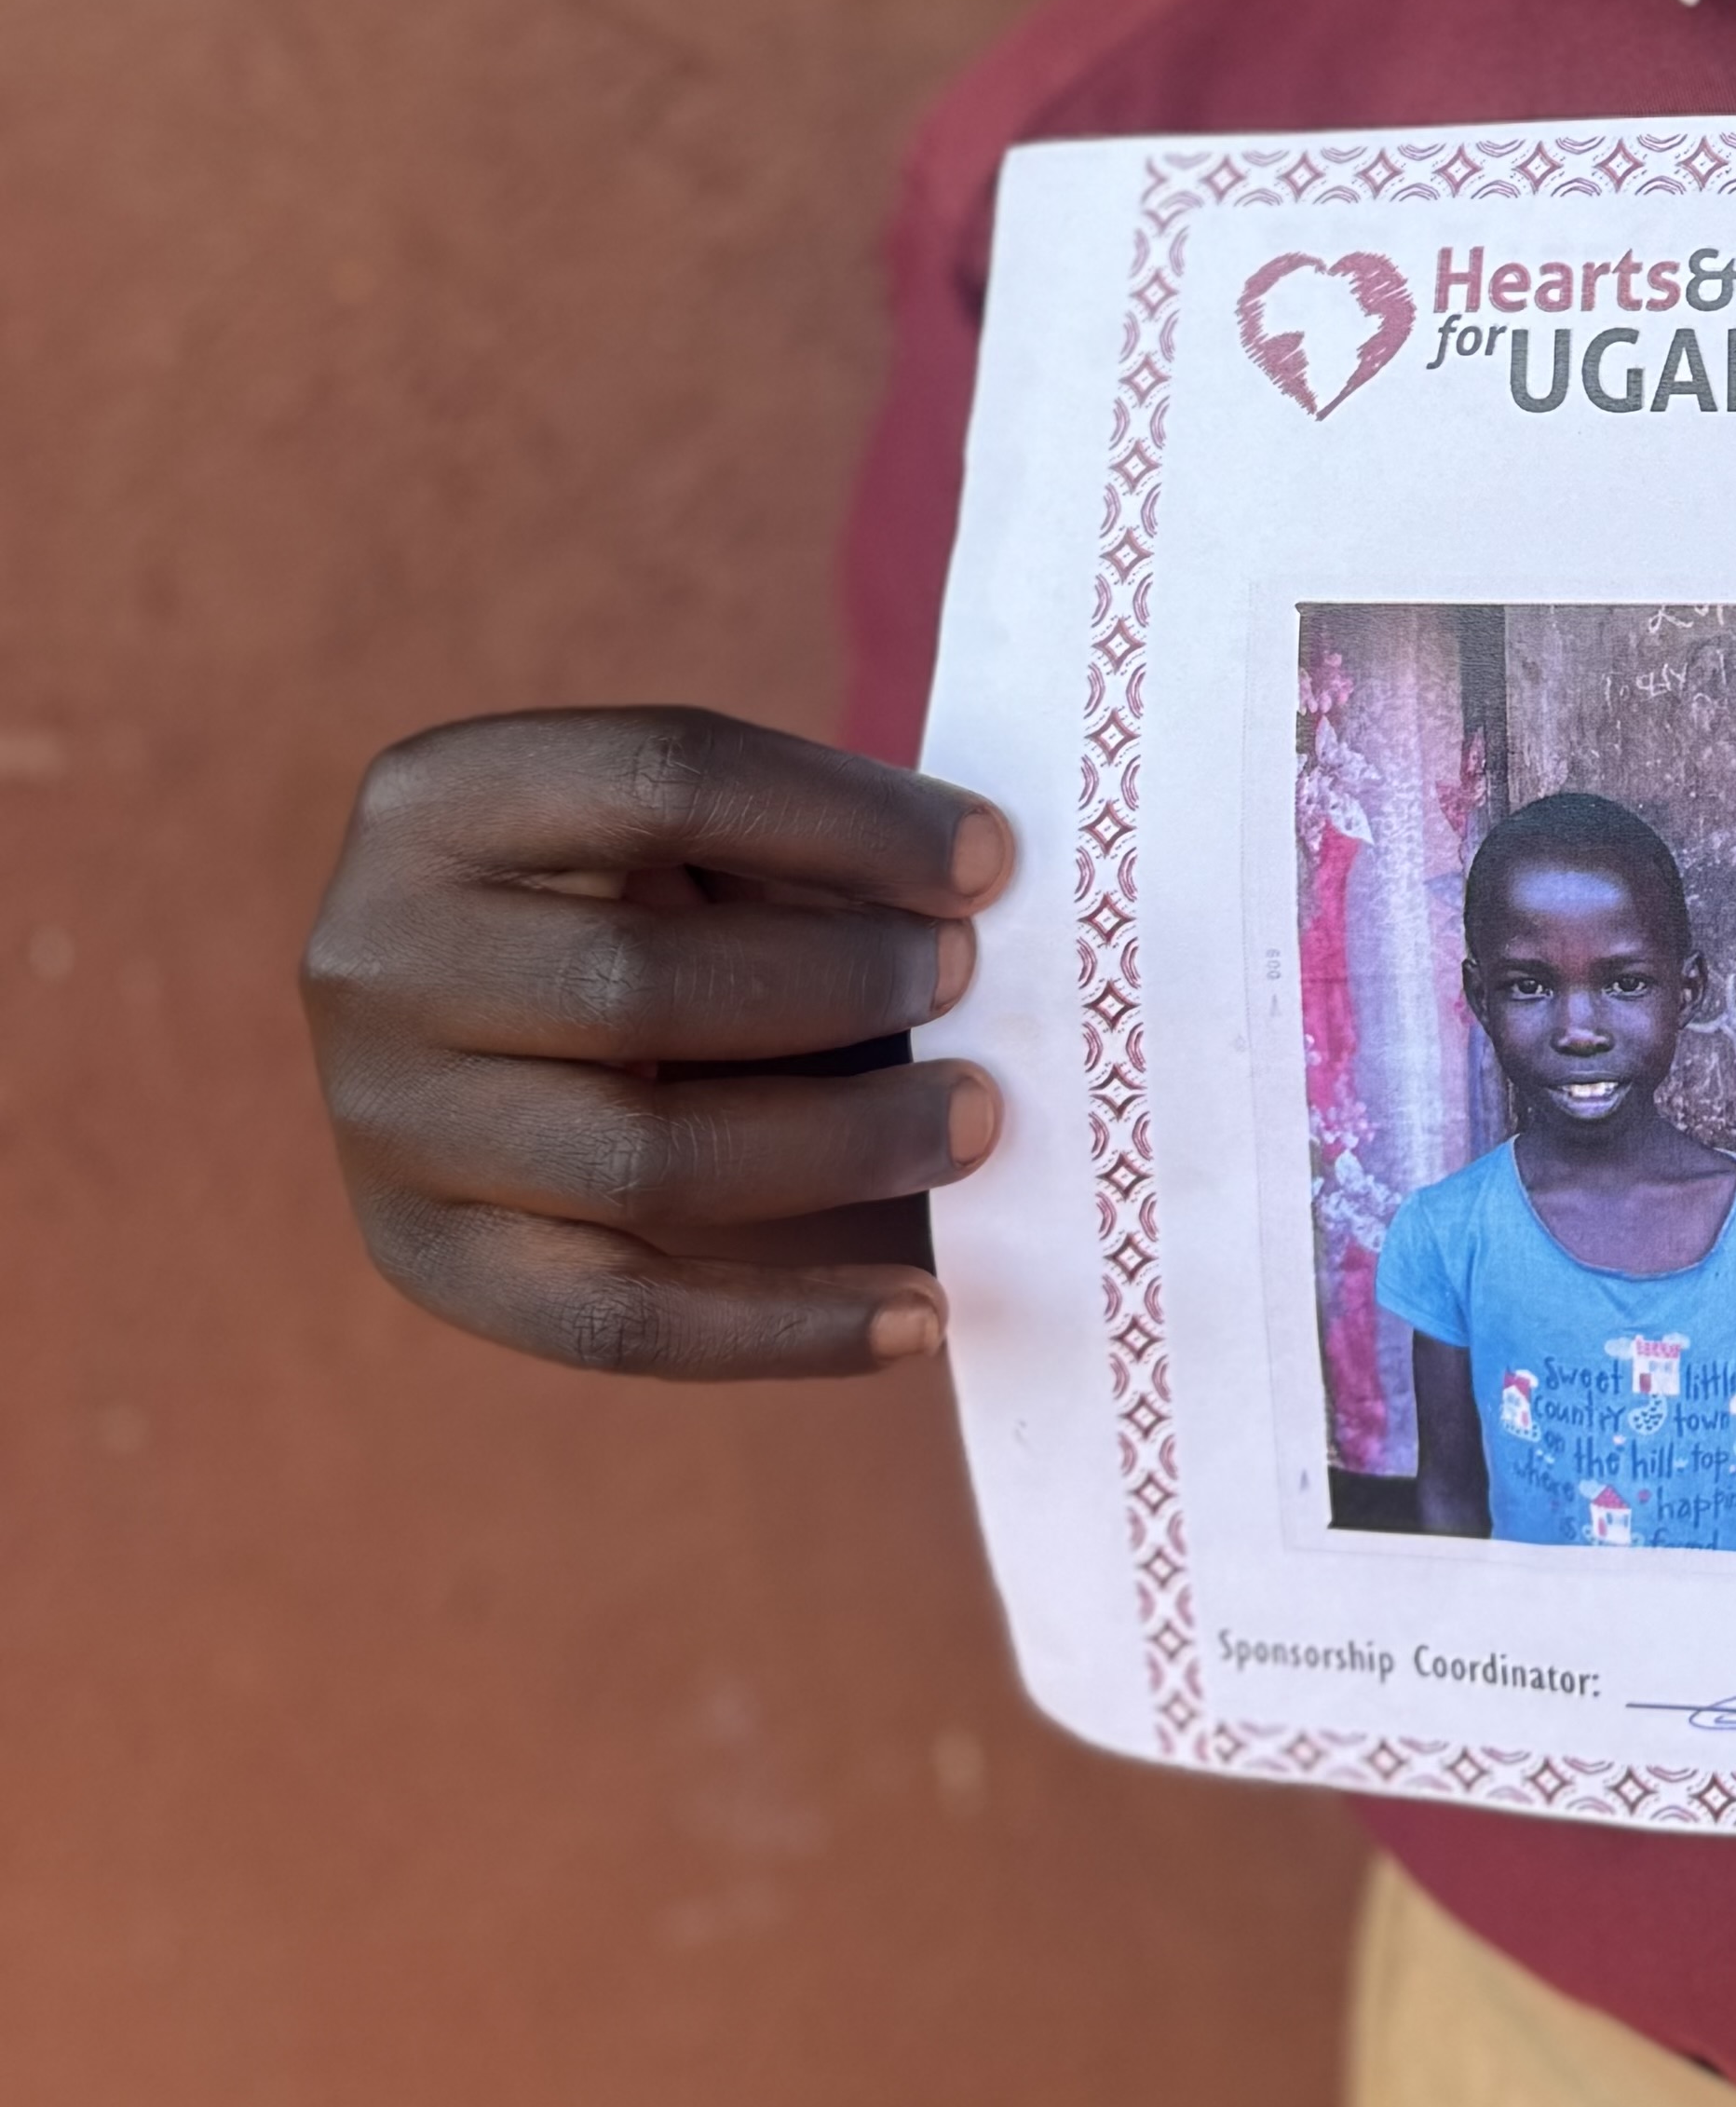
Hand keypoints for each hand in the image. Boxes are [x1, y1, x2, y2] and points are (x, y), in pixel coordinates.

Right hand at [302, 709, 1010, 1376]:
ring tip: (971, 1125)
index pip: (665, 778)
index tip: (989, 862)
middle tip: (972, 988)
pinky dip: (786, 1328)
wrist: (492, 1029)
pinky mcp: (429, 1259)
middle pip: (638, 980)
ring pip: (639, 1159)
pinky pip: (618, 1320)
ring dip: (840, 1146)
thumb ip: (801, 856)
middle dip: (842, 985)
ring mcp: (381, 1121)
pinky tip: (919, 1316)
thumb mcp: (688, 837)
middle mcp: (374, 954)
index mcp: (440, 798)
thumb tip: (974, 897)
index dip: (847, 820)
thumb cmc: (641, 903)